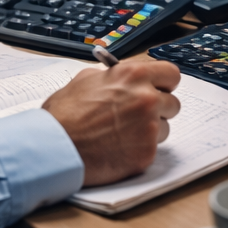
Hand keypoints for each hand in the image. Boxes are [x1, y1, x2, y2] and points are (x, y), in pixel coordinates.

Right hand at [42, 60, 181, 186]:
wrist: (54, 148)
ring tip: (121, 134)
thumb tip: (124, 77)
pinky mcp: (146, 153)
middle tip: (137, 116)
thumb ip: (114, 76)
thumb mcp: (86, 79)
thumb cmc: (64, 116)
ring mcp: (149, 127)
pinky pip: (152, 149)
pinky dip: (138, 150)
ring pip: (164, 128)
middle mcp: (146, 99)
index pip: (171, 74)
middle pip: (172, 103)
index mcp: (134, 76)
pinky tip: (117, 148)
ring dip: (148, 131)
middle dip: (158, 109)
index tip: (159, 89)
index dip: (164, 83)